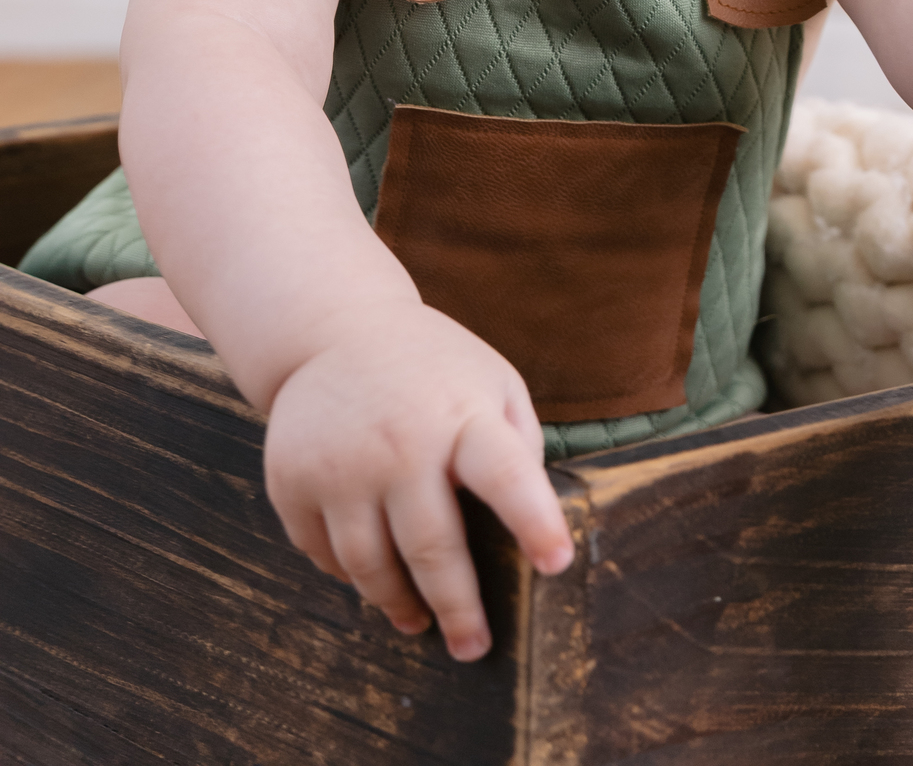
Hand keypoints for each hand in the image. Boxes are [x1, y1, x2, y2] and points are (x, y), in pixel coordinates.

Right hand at [262, 303, 573, 659]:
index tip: (557, 565)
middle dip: (458, 608)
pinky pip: (323, 554)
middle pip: (432, 548)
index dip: (534, 521)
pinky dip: (348, 574)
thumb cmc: (435, 368)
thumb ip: (519, 442)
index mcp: (462, 414)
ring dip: (398, 604)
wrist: (334, 329)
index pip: (504, 474)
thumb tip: (529, 521)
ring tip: (419, 622)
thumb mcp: (491, 380)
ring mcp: (340, 463)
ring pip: (370, 567)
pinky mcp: (291, 479)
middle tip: (474, 647)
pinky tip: (369, 574)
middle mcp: (399, 442)